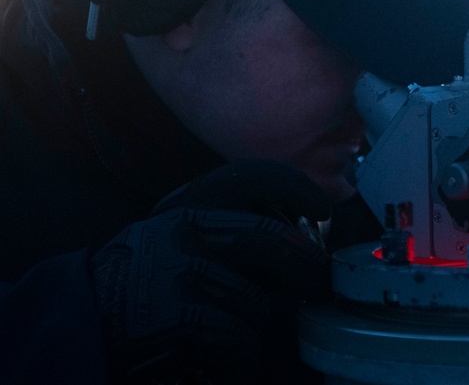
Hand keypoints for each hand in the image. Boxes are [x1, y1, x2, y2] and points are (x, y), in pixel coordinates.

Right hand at [89, 160, 331, 383]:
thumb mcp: (178, 237)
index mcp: (187, 204)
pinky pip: (236, 338)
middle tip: (316, 284)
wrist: (76, 326)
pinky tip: (231, 361)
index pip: (250, 176)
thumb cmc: (142, 285)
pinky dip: (242, 357)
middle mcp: (182, 228)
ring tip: (248, 335)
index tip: (322, 208)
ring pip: (256, 299)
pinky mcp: (174, 316)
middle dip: (304, 267)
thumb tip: (300, 238)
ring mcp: (177, 270)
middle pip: (270, 240)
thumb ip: (229, 229)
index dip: (295, 186)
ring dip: (259, 325)